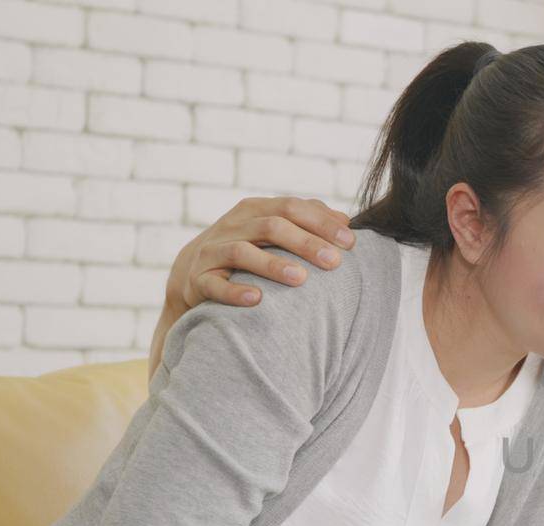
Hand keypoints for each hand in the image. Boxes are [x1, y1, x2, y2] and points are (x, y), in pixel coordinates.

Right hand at [166, 196, 353, 311]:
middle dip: (306, 243)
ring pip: (242, 252)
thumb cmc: (248, 250)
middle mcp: (233, 226)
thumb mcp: (273, 231)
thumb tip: (345, 221)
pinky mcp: (199, 279)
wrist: (193, 272)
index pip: (291, 208)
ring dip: (273, 265)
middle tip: (334, 262)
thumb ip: (308, 222)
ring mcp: (213, 251)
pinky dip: (235, 292)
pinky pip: (215, 285)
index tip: (350, 242)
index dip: (321, 223)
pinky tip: (257, 299)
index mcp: (255, 210)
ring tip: (301, 279)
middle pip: (271, 226)